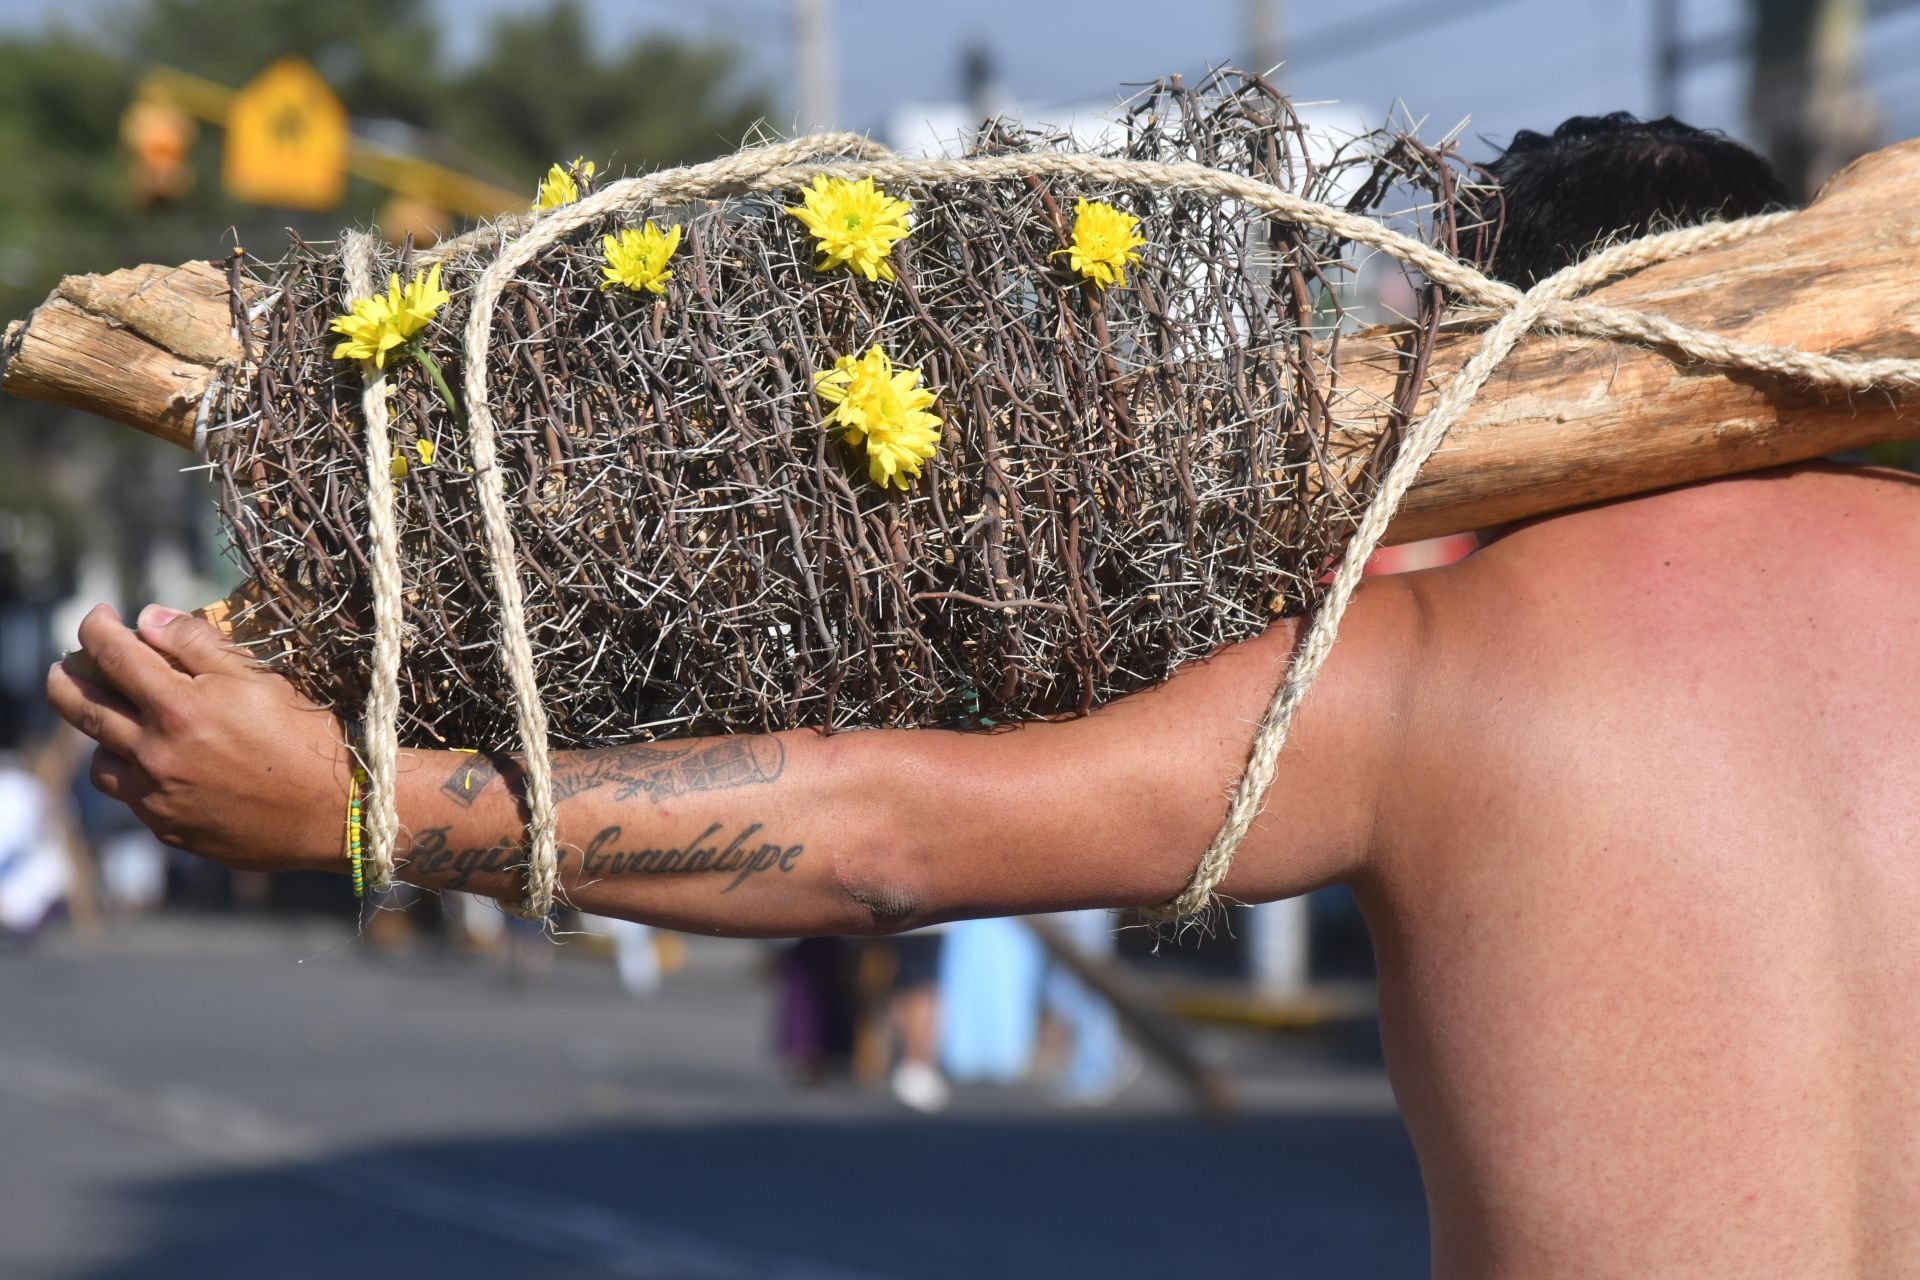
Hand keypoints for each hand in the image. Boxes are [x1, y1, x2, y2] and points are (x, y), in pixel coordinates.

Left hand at [45, 604, 347, 873]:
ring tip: (124, 721)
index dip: (97, 627)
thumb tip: (148, 619)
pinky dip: (135, 772)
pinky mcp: (168, 827)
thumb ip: (199, 644)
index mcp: (179, 708)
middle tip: (70, 663)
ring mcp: (157, 796)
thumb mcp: (261, 678)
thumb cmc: (306, 737)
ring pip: (99, 758)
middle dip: (66, 676)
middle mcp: (155, 753)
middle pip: (79, 707)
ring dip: (103, 732)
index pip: (113, 654)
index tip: (102, 616)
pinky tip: (161, 763)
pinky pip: (130, 796)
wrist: (336, 812)